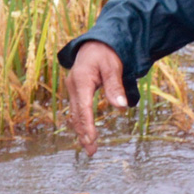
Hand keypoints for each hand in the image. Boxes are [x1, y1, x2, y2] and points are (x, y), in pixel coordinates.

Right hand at [65, 41, 127, 155]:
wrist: (95, 42)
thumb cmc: (106, 53)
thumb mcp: (113, 67)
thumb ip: (116, 87)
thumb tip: (121, 108)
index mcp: (81, 81)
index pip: (84, 108)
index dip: (87, 125)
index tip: (91, 139)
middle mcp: (73, 86)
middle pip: (77, 115)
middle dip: (83, 133)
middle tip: (91, 151)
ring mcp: (72, 89)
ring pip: (75, 114)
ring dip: (81, 131)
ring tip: (89, 147)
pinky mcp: (76, 90)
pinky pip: (76, 110)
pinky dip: (81, 122)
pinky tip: (85, 133)